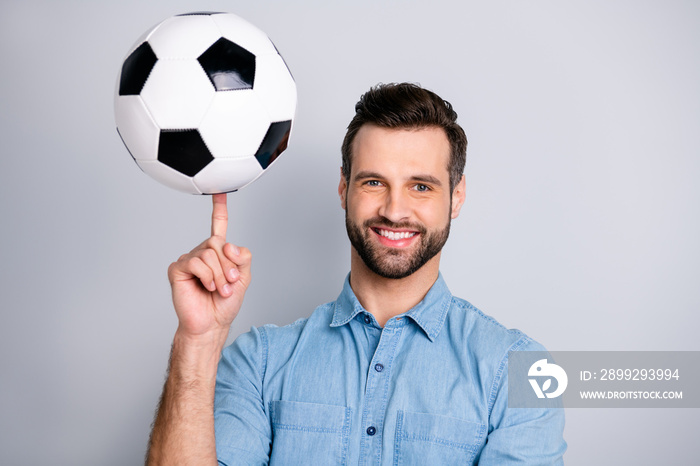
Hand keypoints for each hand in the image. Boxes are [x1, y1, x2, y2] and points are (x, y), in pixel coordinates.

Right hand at [167, 193, 251, 338]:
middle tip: (229, 284)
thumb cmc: (224, 304)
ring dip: (219, 275)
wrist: (211, 324)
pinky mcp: (177, 268)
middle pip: (219, 243)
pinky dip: (206, 276)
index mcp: (218, 252)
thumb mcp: (243, 278)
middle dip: (229, 266)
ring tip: (219, 289)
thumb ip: (242, 258)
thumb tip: (229, 245)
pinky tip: (206, 287)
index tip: (220, 191)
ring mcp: (189, 259)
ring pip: (209, 253)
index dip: (219, 208)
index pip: (218, 225)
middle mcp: (202, 252)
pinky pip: (196, 262)